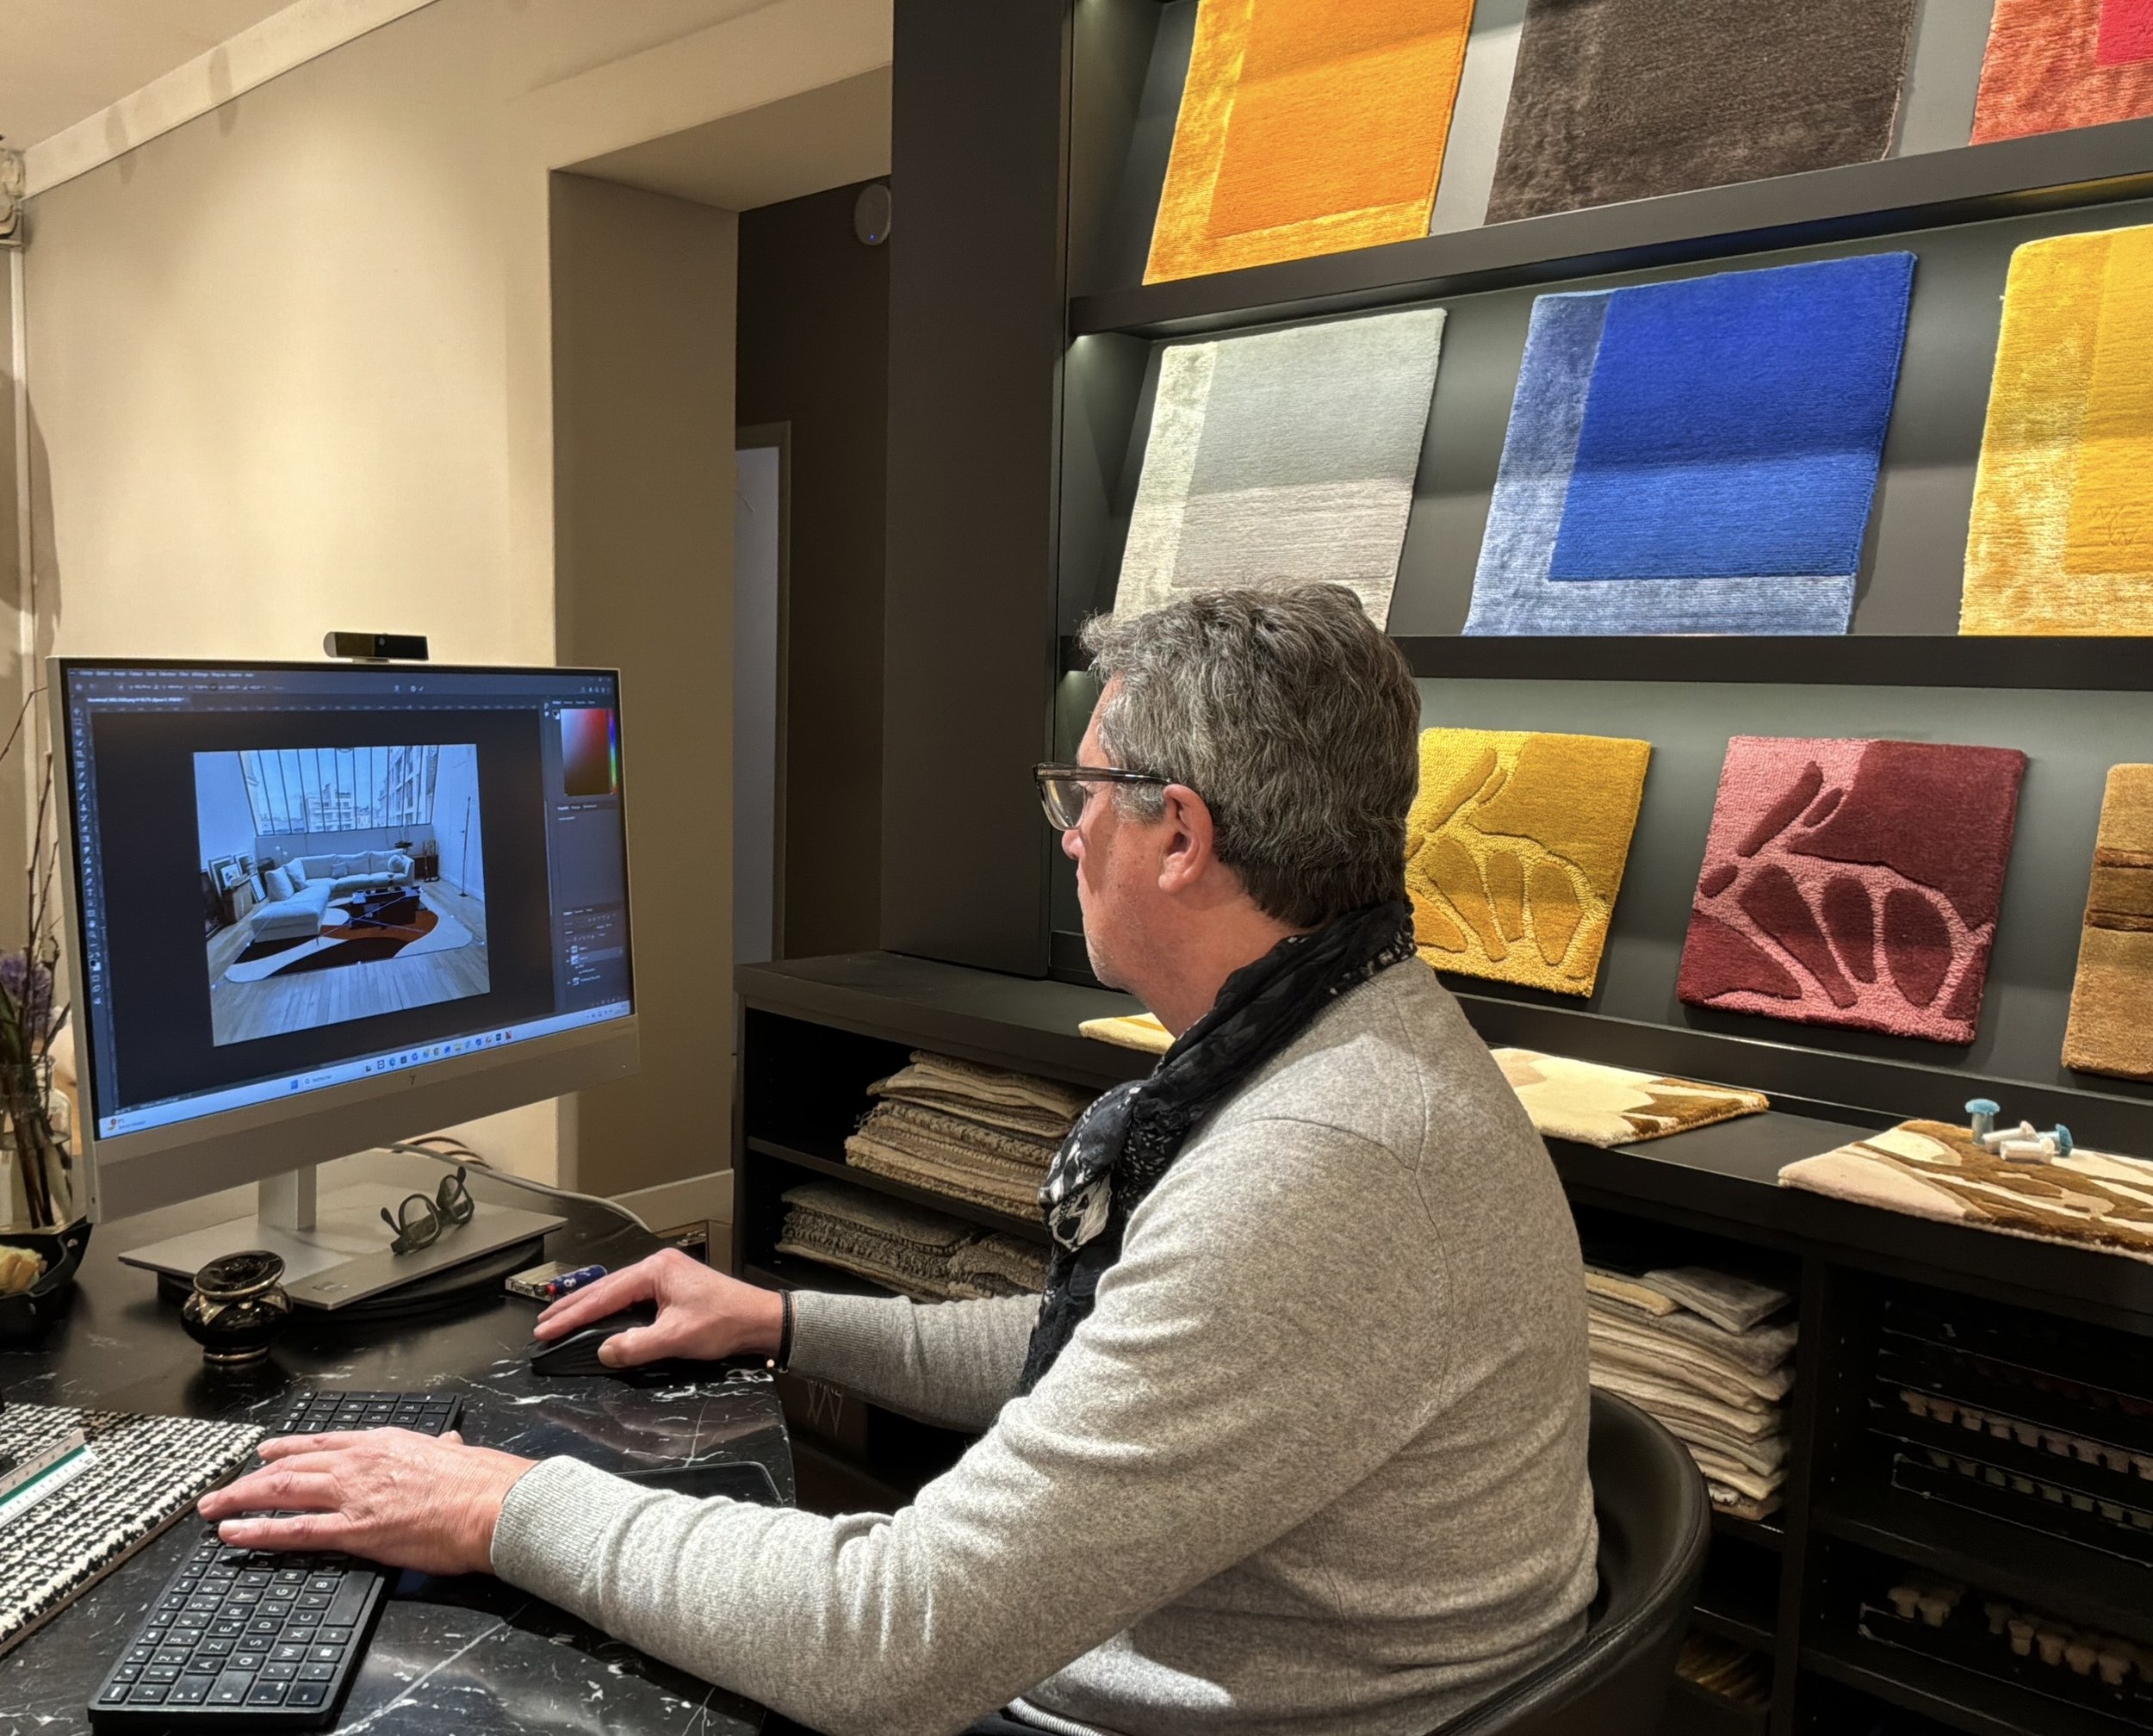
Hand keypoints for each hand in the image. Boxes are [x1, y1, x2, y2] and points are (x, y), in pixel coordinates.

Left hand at [197, 1429, 535, 1575]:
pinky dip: (258, 1531)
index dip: (287, 1449)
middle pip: (291, 1466)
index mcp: (384, 1443)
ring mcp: (353, 1496)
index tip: (264, 1454)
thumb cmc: (480, 1482)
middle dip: (250, 1479)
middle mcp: (360, 1463)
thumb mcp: (454, 1453)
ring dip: (242, 1500)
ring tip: (214, 1509)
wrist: (492, 1504)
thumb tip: (448, 1445)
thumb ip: (441, 1449)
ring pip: (282, 1491)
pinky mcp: (354, 1530)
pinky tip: (235, 1534)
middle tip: (221, 1491)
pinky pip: (294, 1530)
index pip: (322, 1444)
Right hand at [532, 1247, 783, 1368]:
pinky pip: (631, 1298)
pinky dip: (609, 1308)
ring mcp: (665, 1276)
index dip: (572, 1315)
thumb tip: (604, 1351)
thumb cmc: (726, 1322)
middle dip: (572, 1307)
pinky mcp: (672, 1289)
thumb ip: (635, 1346)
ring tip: (560, 1319)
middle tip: (543, 1323)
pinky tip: (598, 1317)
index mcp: (655, 1270)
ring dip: (589, 1307)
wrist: (760, 1320)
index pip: (603, 1296)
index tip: (547, 1329)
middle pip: (604, 1289)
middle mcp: (657, 1268)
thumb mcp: (676, 1337)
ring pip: (615, 1292)